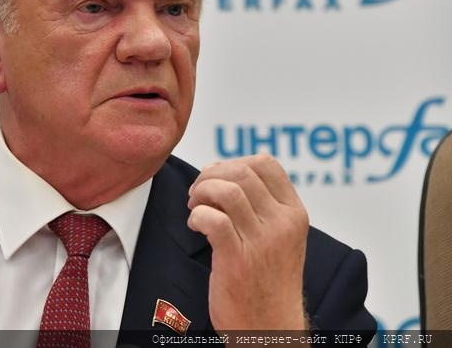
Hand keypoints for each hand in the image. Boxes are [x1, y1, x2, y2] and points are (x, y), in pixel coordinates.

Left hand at [187, 153, 308, 333]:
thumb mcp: (279, 236)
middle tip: (198, 193)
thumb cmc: (267, 279)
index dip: (233, 162)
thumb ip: (261, 204)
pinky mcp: (238, 260)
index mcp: (294, 213)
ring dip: (202, 192)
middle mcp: (282, 224)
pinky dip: (197, 215)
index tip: (216, 177)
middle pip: (242, 172)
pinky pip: (212, 219)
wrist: (270, 327)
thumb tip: (222, 170)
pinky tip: (195, 227)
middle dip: (210, 175)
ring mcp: (262, 242)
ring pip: (227, 191)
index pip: (266, 164)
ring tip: (195, 206)